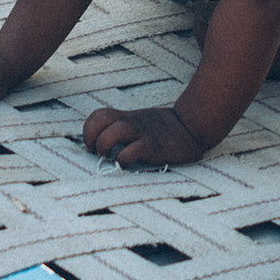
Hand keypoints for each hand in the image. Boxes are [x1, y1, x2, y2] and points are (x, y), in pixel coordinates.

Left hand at [82, 104, 207, 166]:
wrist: (191, 128)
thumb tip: (102, 145)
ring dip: (104, 146)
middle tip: (96, 151)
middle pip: (101, 119)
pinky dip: (123, 160)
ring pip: (113, 133)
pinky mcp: (153, 147)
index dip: (88, 129)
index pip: (99, 114)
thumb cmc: (163, 130)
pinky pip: (131, 152)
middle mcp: (132, 123)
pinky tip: (126, 164)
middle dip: (90, 137)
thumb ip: (124, 128)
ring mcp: (142, 134)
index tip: (91, 144)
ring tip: (108, 156)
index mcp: (127, 117)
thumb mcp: (140, 122)